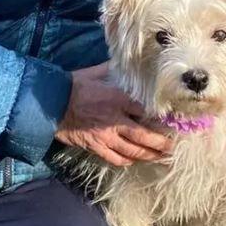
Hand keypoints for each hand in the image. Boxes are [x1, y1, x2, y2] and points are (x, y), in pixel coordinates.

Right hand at [55, 62, 172, 166]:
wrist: (51, 104)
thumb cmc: (75, 85)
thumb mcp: (98, 72)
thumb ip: (117, 71)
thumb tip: (132, 64)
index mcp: (117, 99)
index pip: (146, 110)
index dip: (162, 118)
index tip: (174, 120)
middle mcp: (114, 120)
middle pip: (145, 136)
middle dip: (162, 143)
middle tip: (173, 146)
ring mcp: (105, 137)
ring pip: (134, 151)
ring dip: (150, 155)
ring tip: (163, 157)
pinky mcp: (96, 147)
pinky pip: (117, 158)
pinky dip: (129, 160)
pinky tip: (136, 159)